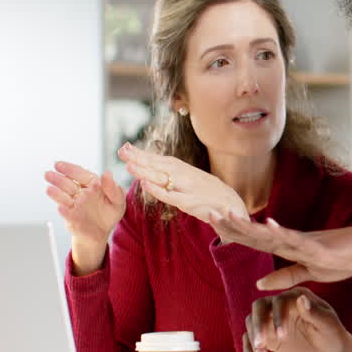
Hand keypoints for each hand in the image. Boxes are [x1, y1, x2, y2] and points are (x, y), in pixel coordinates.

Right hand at [44, 162, 125, 271]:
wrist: (102, 232)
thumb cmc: (109, 213)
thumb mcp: (118, 201)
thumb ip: (113, 189)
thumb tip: (107, 173)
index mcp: (92, 185)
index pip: (81, 174)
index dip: (70, 169)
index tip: (58, 165)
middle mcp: (80, 193)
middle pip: (68, 185)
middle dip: (58, 179)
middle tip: (48, 174)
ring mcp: (74, 206)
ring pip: (64, 198)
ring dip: (56, 194)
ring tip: (49, 189)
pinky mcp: (73, 219)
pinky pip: (68, 214)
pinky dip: (65, 211)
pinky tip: (60, 208)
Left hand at [118, 142, 247, 221]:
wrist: (230, 203)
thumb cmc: (207, 192)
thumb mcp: (190, 178)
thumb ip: (172, 174)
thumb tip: (152, 169)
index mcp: (182, 168)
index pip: (158, 158)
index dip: (141, 153)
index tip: (125, 147)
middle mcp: (183, 174)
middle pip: (157, 164)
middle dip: (138, 158)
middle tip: (121, 151)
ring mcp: (186, 187)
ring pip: (162, 177)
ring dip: (145, 171)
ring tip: (129, 165)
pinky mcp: (189, 202)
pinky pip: (170, 195)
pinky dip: (157, 189)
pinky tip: (145, 184)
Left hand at [211, 214, 351, 288]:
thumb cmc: (340, 259)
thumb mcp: (307, 273)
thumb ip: (284, 277)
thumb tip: (258, 284)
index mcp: (287, 246)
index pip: (254, 239)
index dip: (233, 231)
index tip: (213, 221)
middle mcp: (291, 240)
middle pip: (255, 233)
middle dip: (232, 224)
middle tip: (208, 212)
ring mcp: (303, 242)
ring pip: (270, 235)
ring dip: (250, 226)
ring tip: (230, 216)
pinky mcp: (317, 248)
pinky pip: (296, 241)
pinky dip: (282, 232)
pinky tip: (269, 225)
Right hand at [243, 288, 351, 351]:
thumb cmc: (333, 334)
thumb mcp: (328, 325)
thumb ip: (314, 312)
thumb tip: (300, 298)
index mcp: (297, 296)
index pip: (279, 300)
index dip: (277, 316)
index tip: (282, 336)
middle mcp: (281, 304)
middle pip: (259, 307)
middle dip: (257, 325)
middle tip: (261, 344)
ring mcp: (272, 319)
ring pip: (252, 323)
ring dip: (252, 339)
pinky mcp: (268, 335)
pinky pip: (251, 339)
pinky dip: (249, 349)